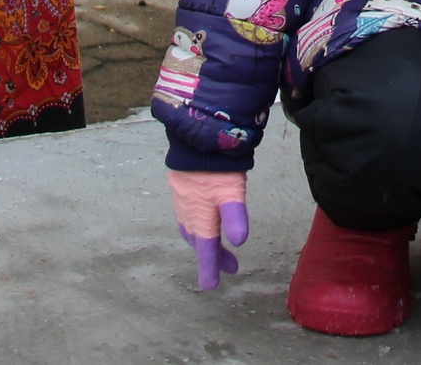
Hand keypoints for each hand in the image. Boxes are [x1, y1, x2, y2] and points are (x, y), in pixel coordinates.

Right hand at [168, 168, 250, 289]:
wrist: (196, 135)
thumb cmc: (216, 165)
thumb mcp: (231, 190)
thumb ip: (235, 216)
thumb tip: (238, 241)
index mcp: (201, 217)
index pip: (206, 249)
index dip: (209, 267)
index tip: (210, 286)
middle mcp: (188, 212)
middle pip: (201, 240)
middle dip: (214, 255)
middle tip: (230, 267)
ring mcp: (183, 199)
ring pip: (192, 228)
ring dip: (205, 240)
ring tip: (217, 247)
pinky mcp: (182, 186)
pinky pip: (187, 214)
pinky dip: (196, 224)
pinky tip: (202, 219)